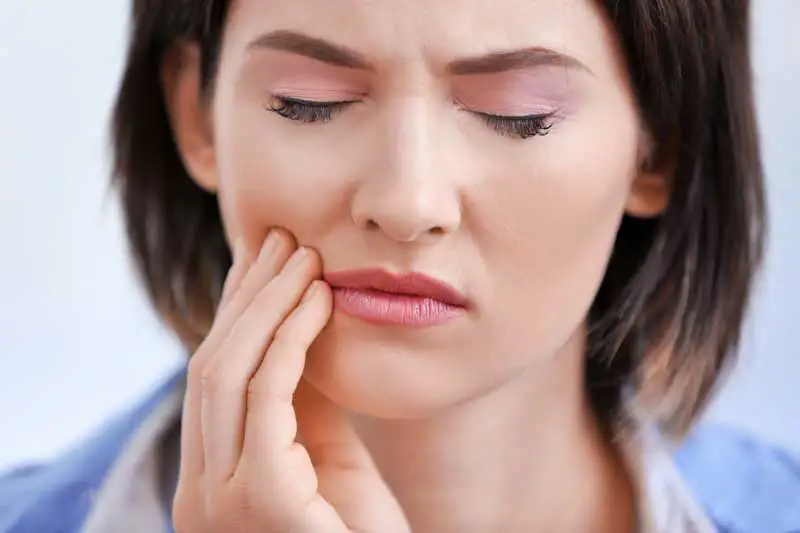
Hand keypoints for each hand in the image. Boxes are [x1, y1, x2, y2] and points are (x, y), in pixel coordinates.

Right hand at [172, 230, 409, 532]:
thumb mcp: (324, 458)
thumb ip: (301, 405)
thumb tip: (297, 328)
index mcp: (211, 481)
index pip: (211, 378)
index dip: (234, 312)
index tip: (260, 261)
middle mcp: (199, 492)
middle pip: (209, 366)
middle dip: (246, 297)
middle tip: (278, 239)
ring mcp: (219, 502)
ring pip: (226, 373)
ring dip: (266, 304)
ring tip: (301, 255)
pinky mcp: (259, 501)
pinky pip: (268, 397)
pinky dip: (290, 339)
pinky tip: (318, 300)